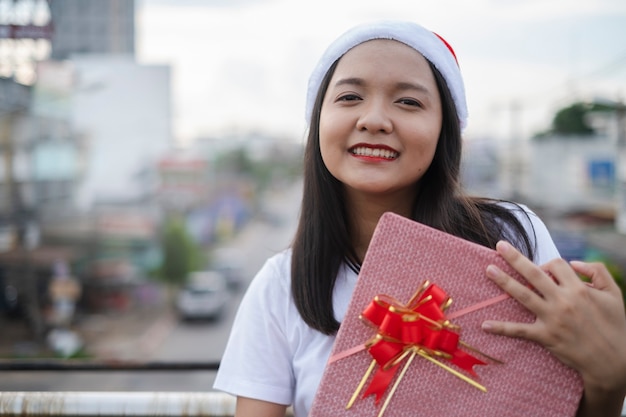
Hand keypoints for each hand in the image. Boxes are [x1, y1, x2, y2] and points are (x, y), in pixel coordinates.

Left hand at [481, 241, 625, 415]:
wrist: (612, 360)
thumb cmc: (614, 325)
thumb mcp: (614, 294)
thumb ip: (598, 271)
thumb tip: (574, 262)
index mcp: (579, 289)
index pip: (557, 265)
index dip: (549, 264)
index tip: (545, 269)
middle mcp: (563, 301)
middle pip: (534, 273)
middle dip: (515, 258)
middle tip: (500, 246)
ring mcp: (552, 318)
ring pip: (523, 295)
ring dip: (504, 281)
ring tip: (489, 270)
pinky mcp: (545, 336)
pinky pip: (520, 330)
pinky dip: (502, 328)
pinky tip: (485, 325)